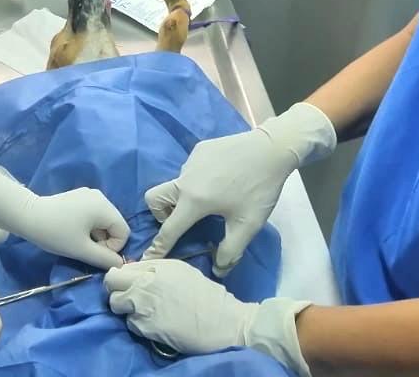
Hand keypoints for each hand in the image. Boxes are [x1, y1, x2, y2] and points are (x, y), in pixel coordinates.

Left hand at [0, 164, 129, 268]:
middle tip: (85, 249)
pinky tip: (72, 231)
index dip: (113, 247)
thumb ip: (104, 258)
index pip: (123, 231)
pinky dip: (88, 227)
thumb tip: (120, 264)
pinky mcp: (78, 197)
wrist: (28, 216)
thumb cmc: (56, 233)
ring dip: (95, 235)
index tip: (93, 253)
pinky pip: (93, 215)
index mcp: (104, 206)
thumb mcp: (82, 249)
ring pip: (103, 221)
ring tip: (76, 241)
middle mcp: (100, 196)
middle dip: (104, 241)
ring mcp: (88, 195)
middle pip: (114, 224)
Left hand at [104, 260, 311, 375]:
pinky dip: (137, 324)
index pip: (123, 268)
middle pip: (111, 282)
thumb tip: (136, 272)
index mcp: (158, 266)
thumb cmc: (207, 295)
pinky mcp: (145, 327)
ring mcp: (143, 305)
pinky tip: (153, 324)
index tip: (126, 282)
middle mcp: (146, 283)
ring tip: (140, 311)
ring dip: (124, 308)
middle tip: (125, 295)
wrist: (224, 322)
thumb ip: (157, 269)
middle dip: (115, 289)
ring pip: (115, 304)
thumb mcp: (182, 272)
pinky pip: (129, 324)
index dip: (121, 276)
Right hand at [143, 103, 335, 274]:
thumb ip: (230, 251)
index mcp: (194, 200)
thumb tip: (218, 269)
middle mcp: (185, 179)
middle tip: (184, 221)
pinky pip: (190, 170)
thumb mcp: (248, 225)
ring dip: (184, 197)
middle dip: (161, 214)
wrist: (272, 149)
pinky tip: (221, 181)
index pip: (168, 229)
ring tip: (213, 200)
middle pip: (154, 198)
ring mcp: (191, 161)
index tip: (146, 260)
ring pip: (176, 183)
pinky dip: (197, 181)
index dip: (157, 248)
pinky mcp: (200, 149)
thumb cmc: (259, 189)